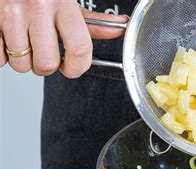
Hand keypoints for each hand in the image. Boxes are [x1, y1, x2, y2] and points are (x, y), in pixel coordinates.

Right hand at [0, 0, 126, 77]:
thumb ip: (89, 20)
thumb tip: (116, 30)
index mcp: (61, 1)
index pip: (80, 48)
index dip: (78, 67)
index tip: (73, 68)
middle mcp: (36, 6)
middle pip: (47, 63)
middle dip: (47, 66)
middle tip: (45, 54)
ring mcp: (9, 13)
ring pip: (21, 64)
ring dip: (23, 60)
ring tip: (24, 42)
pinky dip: (2, 55)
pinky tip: (8, 39)